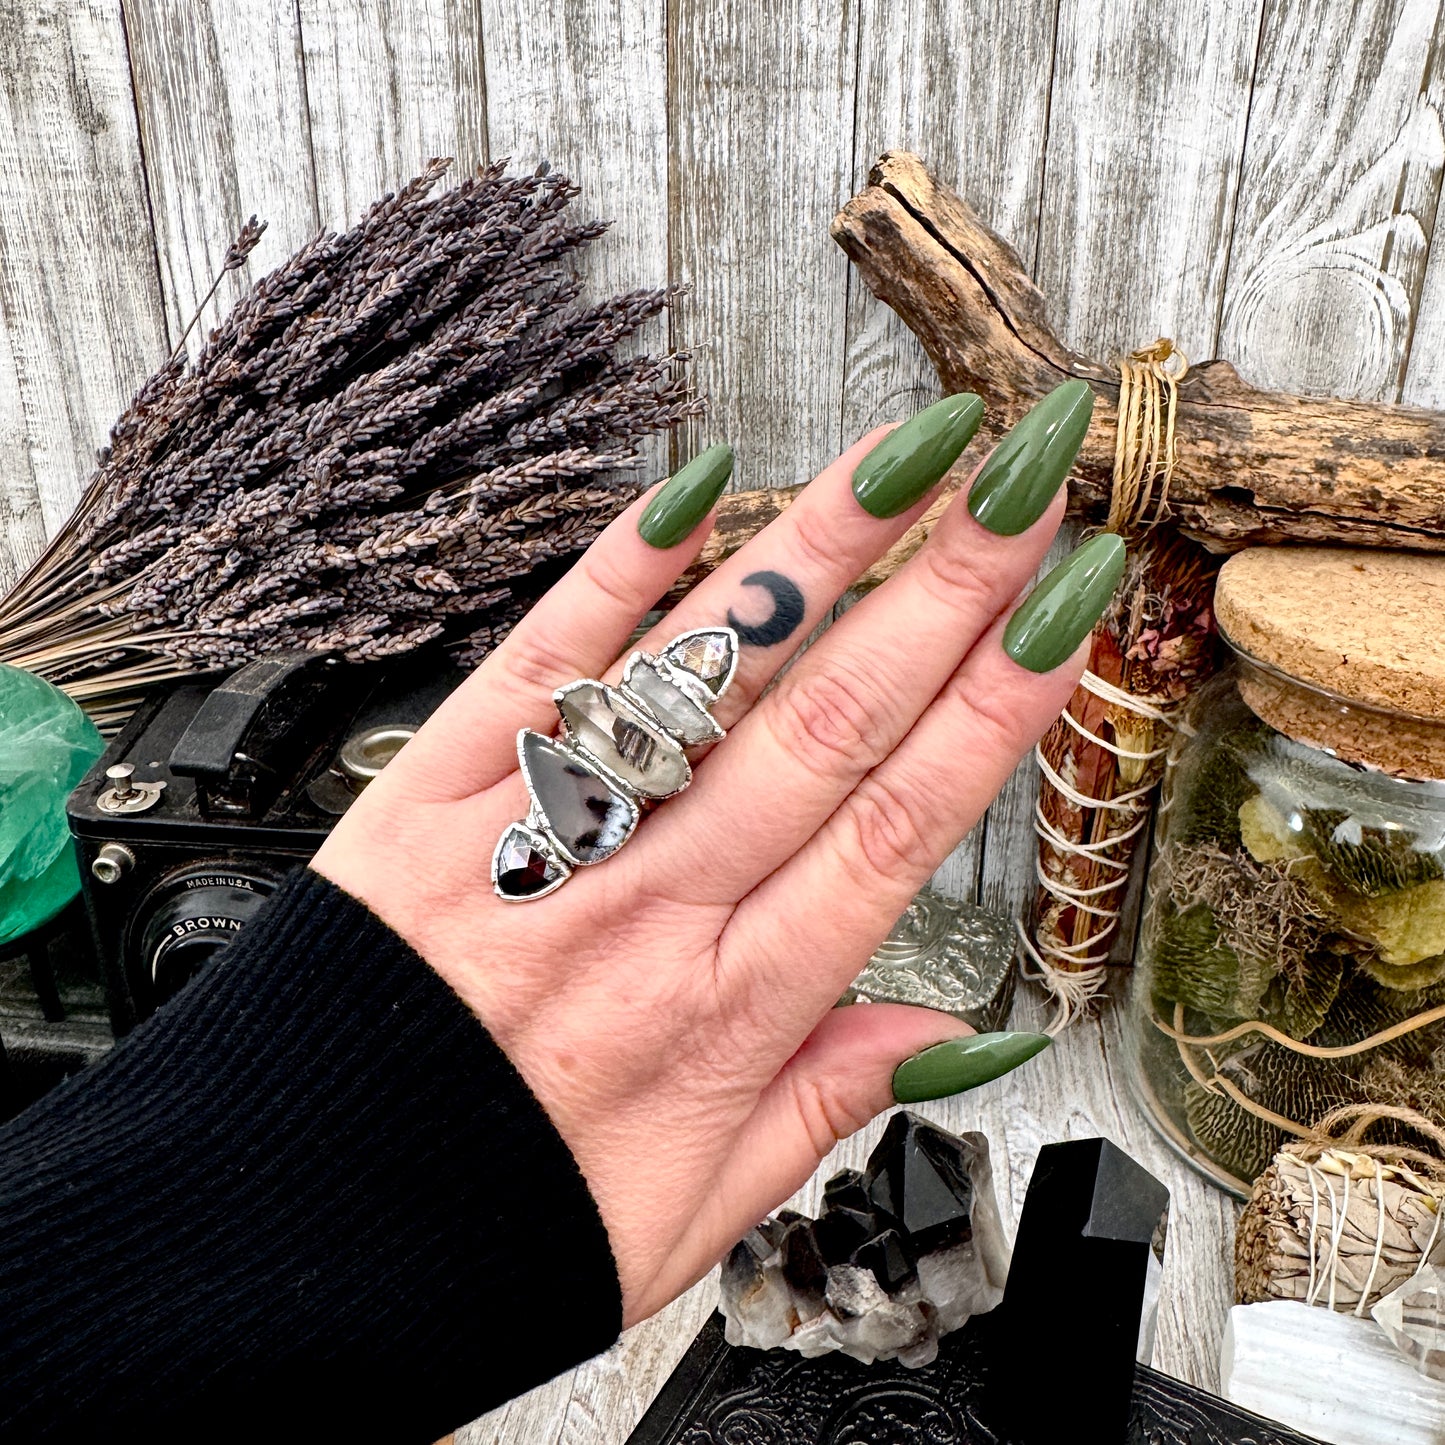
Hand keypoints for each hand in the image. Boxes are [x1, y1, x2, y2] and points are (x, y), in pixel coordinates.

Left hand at [312, 381, 1117, 1326]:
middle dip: (947, 594)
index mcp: (724, 1016)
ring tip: (906, 458)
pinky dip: (616, 577)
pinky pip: (539, 667)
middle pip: (827, 726)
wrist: (283, 1229)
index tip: (1064, 619)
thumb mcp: (691, 1218)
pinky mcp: (433, 794)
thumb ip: (825, 1108)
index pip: (893, 832)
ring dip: (814, 556)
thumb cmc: (490, 1222)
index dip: (994, 716)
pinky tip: (694, 493)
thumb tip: (952, 1041)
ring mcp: (540, 838)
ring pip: (704, 677)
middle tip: (1031, 485)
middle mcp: (644, 908)